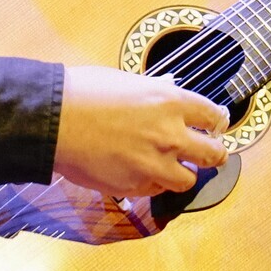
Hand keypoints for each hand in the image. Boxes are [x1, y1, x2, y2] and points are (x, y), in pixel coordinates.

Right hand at [53, 64, 230, 198]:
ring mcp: (154, 163)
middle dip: (215, 154)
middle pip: (214, 154)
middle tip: (211, 154)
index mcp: (170, 101)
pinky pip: (157, 189)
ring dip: (184, 173)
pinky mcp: (135, 184)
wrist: (53, 120)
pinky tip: (143, 172)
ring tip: (174, 168)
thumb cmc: (84, 93)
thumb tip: (169, 93)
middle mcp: (170, 134)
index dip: (217, 122)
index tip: (215, 126)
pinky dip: (155, 183)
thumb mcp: (129, 81)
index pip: (213, 116)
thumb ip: (156, 93)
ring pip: (189, 180)